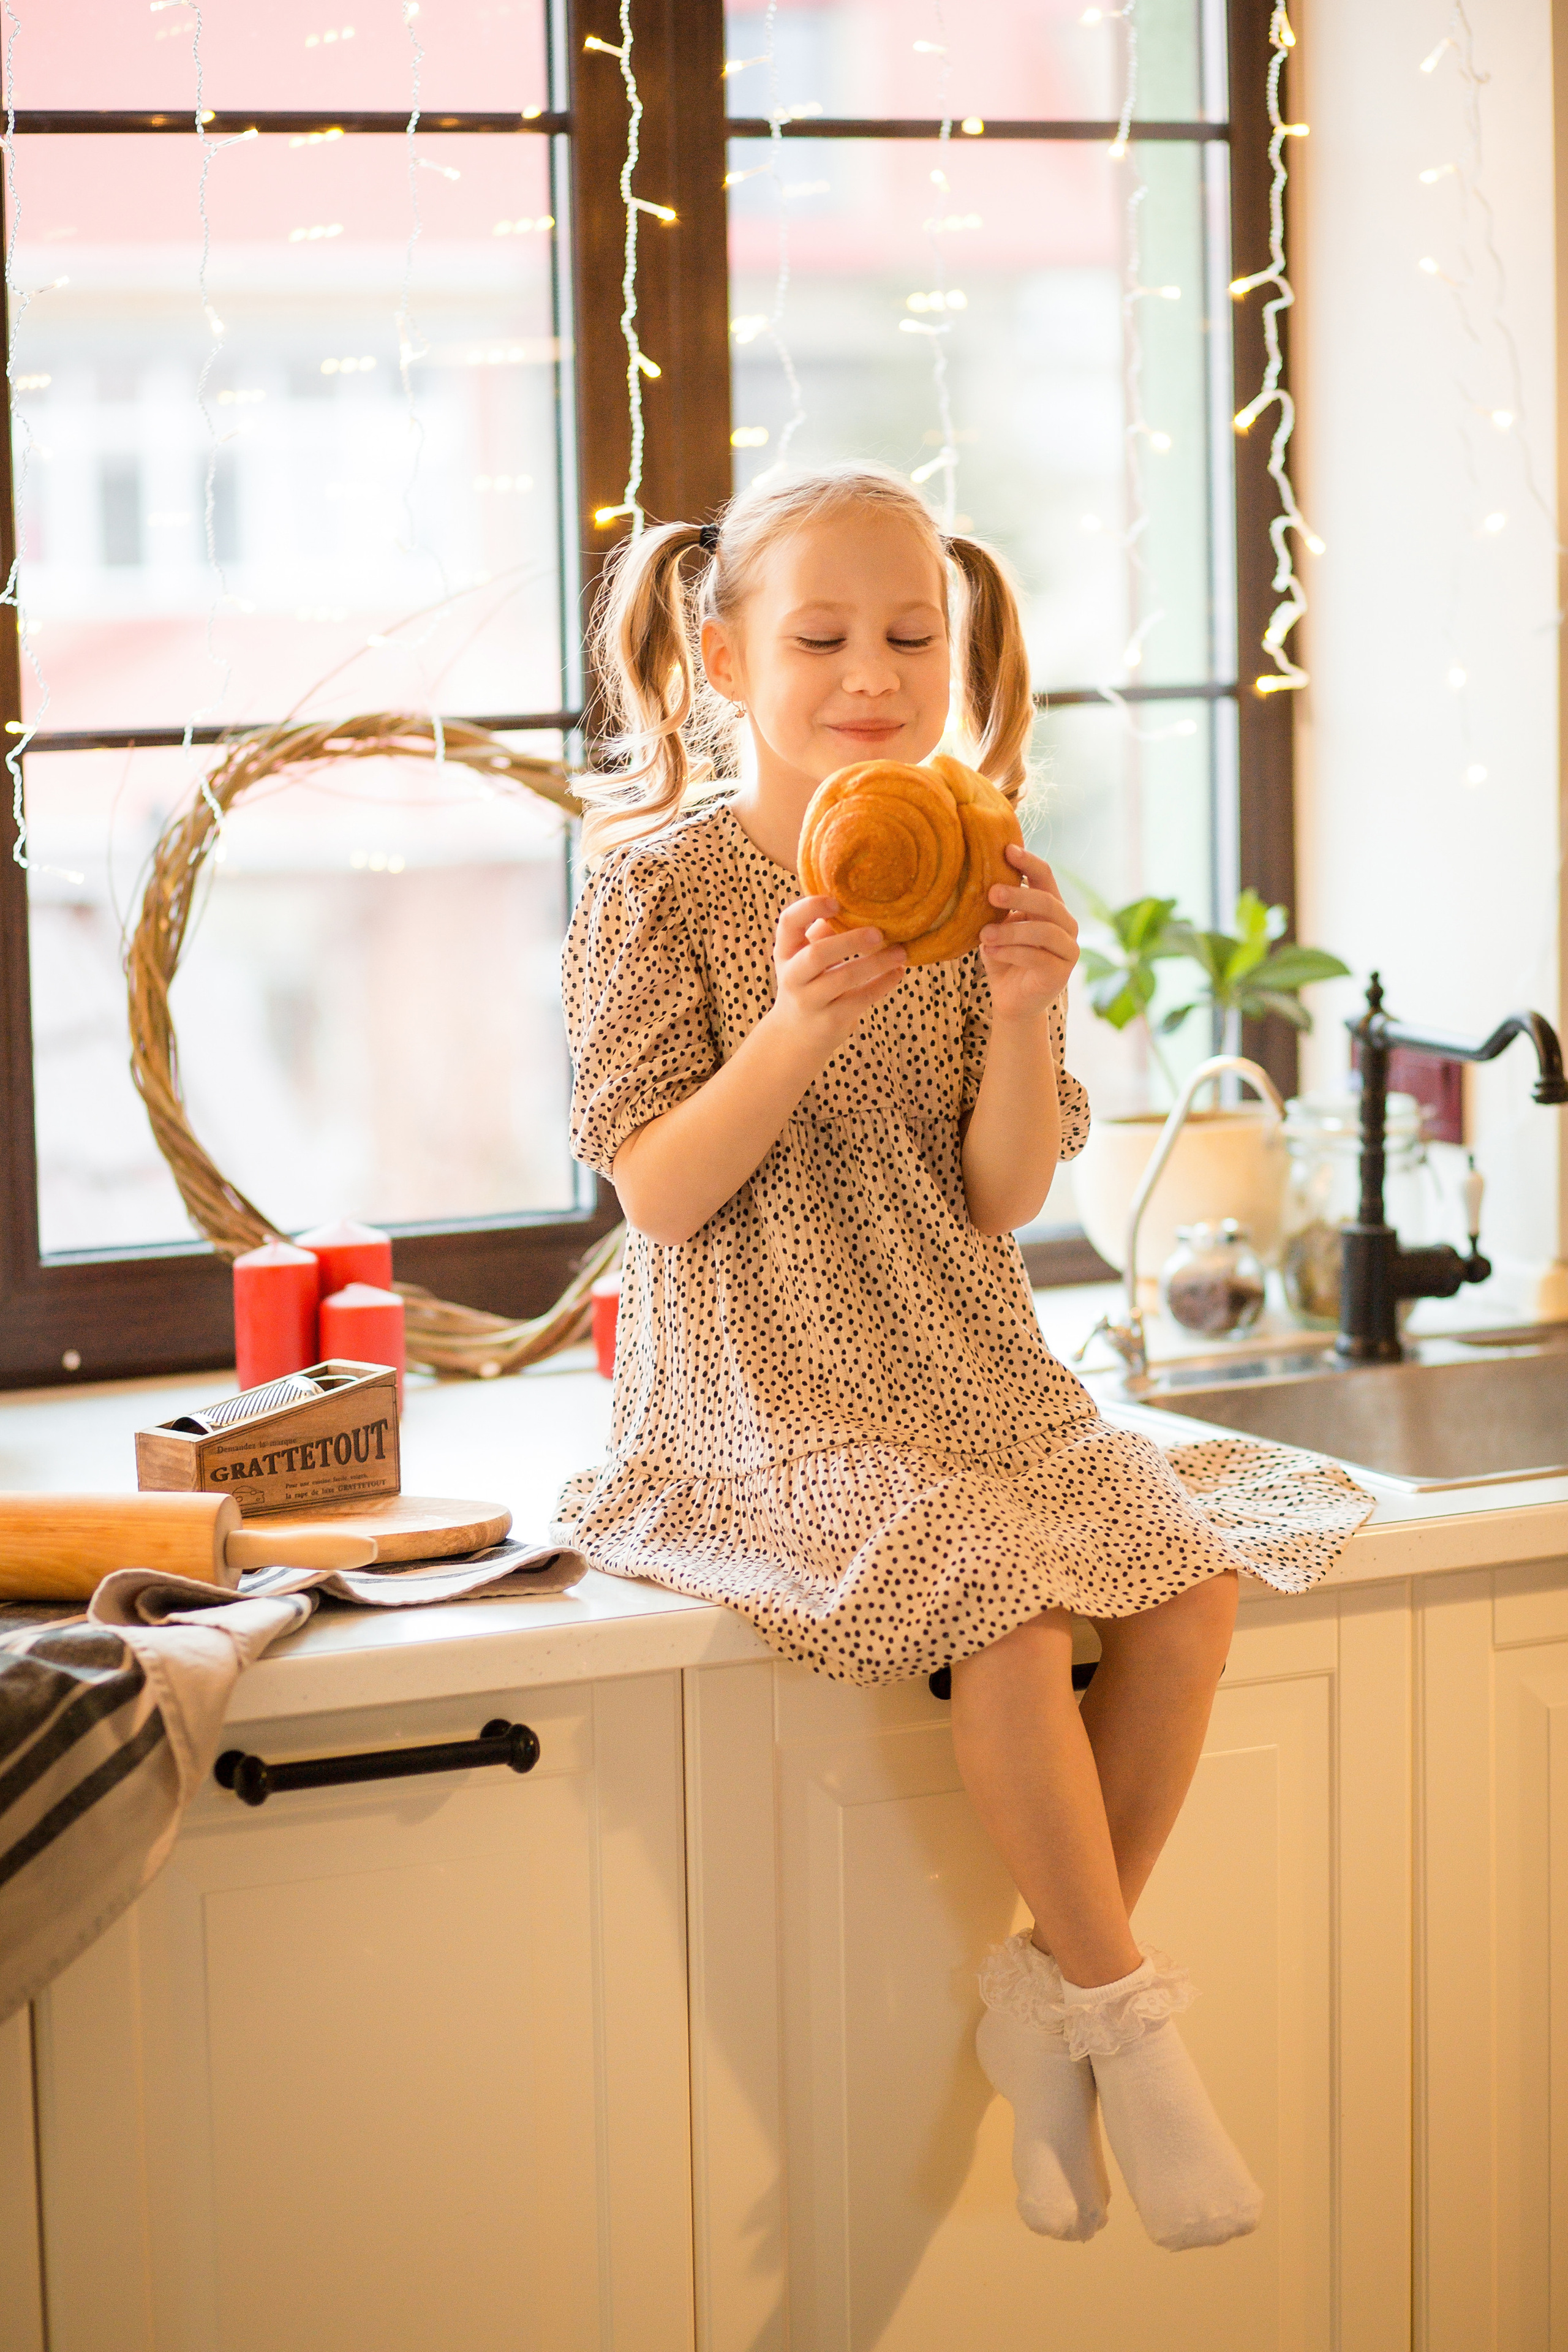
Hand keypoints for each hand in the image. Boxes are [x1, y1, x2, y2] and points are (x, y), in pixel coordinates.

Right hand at [769, 894, 906, 1054]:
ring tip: (901, 952)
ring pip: (843, 978)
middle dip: (850, 941)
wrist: (795, 1036)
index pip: (789, 922)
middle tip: (880, 933)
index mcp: (786, 951)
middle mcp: (792, 976)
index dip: (810, 908)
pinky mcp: (830, 1021)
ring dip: (876, 963)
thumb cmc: (808, 983)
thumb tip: (861, 902)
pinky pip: (860, 999)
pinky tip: (898, 972)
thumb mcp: (807, 956)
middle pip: (817, 954)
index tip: (836, 902)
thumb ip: (825, 931)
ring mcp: (810, 1001)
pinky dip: (883, 984)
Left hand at [979, 844, 1078, 1021]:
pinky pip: (1036, 956)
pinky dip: (1010, 952)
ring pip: (1043, 930)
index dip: (1029, 862)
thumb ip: (997, 907)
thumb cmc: (1004, 958)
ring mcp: (1068, 949)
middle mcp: (1066, 924)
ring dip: (1010, 930)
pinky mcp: (1061, 972)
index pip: (1045, 876)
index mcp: (1050, 906)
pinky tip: (990, 951)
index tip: (1006, 849)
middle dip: (1019, 895)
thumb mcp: (998, 927)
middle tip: (991, 893)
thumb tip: (979, 877)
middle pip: (1047, 901)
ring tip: (983, 934)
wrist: (1011, 1000)